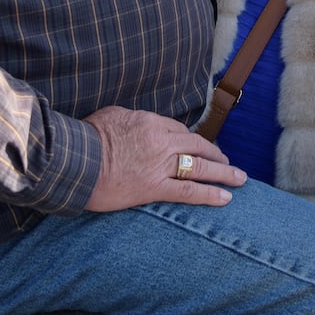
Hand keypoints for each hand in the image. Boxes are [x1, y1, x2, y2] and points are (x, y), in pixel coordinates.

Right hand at [82, 106, 243, 211]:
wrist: (75, 161)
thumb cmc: (86, 138)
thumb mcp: (111, 116)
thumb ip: (129, 118)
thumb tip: (135, 122)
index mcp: (150, 122)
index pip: (179, 130)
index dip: (191, 140)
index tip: (198, 147)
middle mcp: (161, 141)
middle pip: (197, 146)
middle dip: (215, 153)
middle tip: (227, 161)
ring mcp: (160, 165)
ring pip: (200, 166)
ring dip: (223, 172)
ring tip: (239, 178)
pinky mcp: (154, 188)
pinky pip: (188, 191)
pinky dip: (210, 194)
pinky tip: (226, 198)